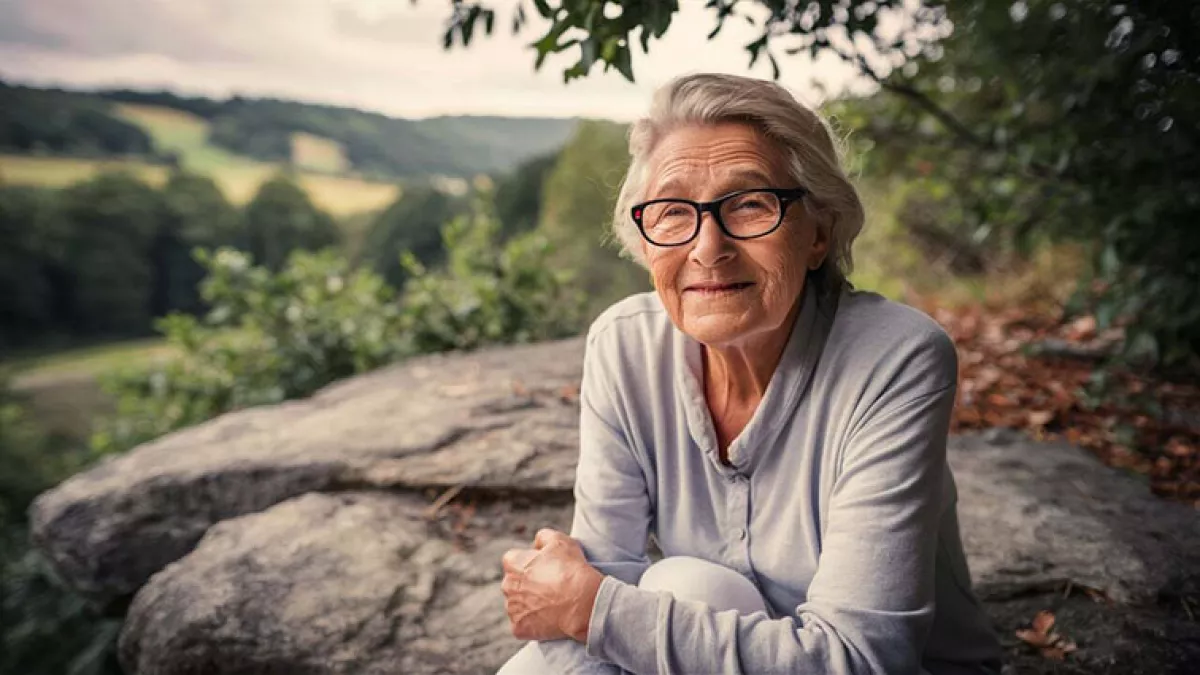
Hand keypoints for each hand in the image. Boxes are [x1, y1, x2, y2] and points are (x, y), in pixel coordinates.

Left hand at [501, 528, 604, 642]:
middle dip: (526, 584)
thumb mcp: (560, 540)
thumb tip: (536, 543)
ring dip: (529, 604)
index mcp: (513, 564)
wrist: (582, 602)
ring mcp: (512, 609)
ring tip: (551, 603)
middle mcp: (507, 586)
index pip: (513, 560)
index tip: (543, 568)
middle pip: (513, 583)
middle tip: (549, 586)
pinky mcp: (518, 628)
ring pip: (517, 605)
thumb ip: (542, 537)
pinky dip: (532, 623)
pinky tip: (548, 618)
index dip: (528, 562)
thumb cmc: (571, 569)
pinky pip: (522, 625)